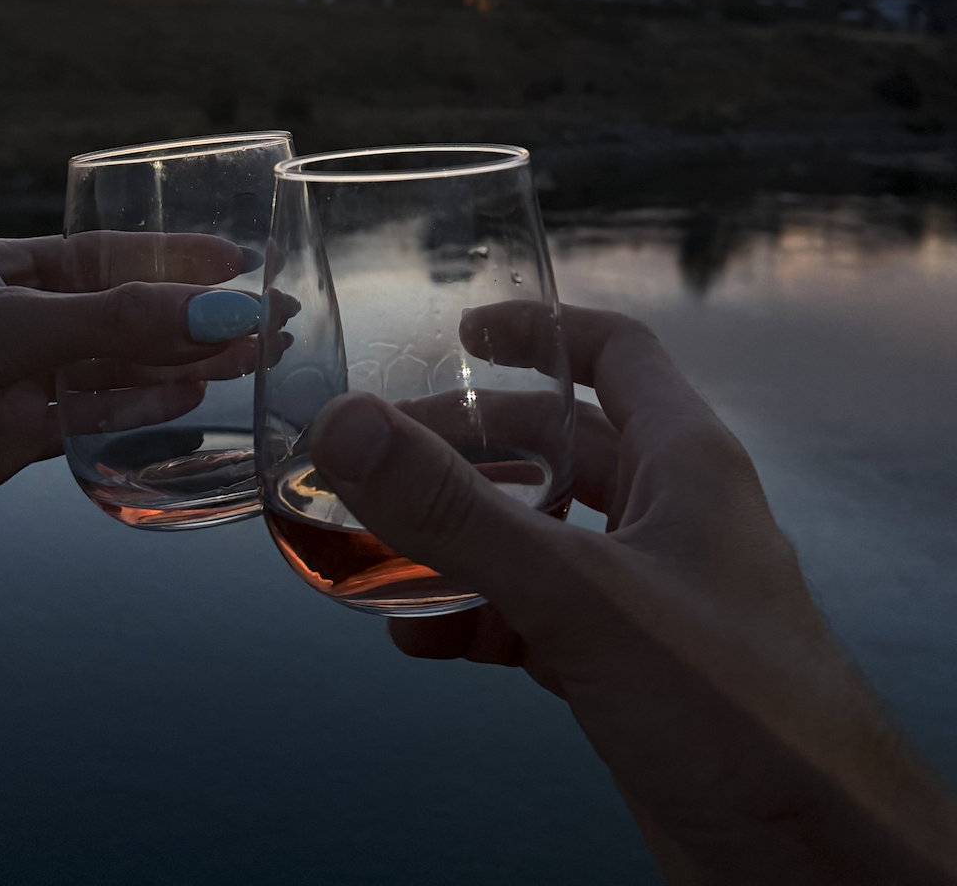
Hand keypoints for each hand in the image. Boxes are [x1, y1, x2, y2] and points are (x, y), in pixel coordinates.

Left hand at [0, 233, 257, 490]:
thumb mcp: (19, 325)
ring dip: (180, 365)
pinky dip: (142, 409)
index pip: (102, 255)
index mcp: (5, 270)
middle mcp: (19, 318)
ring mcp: (21, 377)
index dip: (170, 256)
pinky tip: (189, 397)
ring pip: (115, 368)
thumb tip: (210, 312)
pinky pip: (93, 417)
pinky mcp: (21, 433)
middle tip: (261, 318)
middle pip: (122, 315)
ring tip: (245, 359)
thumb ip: (114, 321)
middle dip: (192, 317)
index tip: (233, 261)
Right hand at [309, 304, 956, 884]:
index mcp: (686, 460)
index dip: (541, 327)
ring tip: (373, 549)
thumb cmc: (735, 710)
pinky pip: (536, 618)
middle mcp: (670, 515)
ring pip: (539, 537)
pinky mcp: (629, 669)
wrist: (811, 866)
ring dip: (459, 540)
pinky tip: (418, 637)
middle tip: (378, 455)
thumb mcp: (580, 596)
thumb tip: (347, 429)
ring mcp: (650, 596)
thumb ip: (459, 514)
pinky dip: (476, 619)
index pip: (616, 351)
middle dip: (467, 446)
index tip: (461, 331)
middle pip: (556, 445)